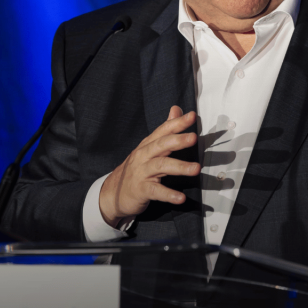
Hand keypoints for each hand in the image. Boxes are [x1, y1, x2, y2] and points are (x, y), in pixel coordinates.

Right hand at [98, 105, 200, 227]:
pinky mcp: (141, 190)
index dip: (177, 123)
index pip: (163, 130)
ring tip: (196, 168)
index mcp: (147, 145)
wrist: (112, 194)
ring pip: (160, 166)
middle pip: (160, 145)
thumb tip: (176, 109)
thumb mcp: (148, 148)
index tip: (192, 116)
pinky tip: (181, 198)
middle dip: (177, 140)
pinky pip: (156, 192)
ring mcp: (141, 173)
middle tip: (193, 137)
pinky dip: (168, 194)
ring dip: (179, 167)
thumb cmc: (136, 170)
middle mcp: (143, 156)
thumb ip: (164, 130)